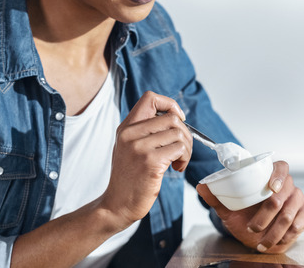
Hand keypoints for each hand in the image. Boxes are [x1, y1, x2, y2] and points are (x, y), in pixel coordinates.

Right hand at [100, 91, 192, 229]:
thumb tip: (174, 117)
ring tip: (178, 161)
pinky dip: (184, 159)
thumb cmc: (128, 178)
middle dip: (185, 134)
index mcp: (126, 127)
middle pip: (171, 118)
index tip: (177, 120)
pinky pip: (179, 150)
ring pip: (179, 134)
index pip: (150, 97)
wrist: (117, 205)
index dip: (170, 104)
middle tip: (181, 150)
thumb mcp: (128, 147)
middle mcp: (130, 134)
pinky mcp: (150, 162)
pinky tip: (176, 168)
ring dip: (186, 149)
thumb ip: (144, 130)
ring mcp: (140, 148)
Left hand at [197, 160, 303, 252]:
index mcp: (269, 176)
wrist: (256, 235)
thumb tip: (201, 186)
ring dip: (275, 230)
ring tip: (261, 242)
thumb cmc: (244, 217)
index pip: (281, 167)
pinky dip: (289, 234)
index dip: (278, 175)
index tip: (271, 188)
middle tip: (253, 227)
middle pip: (285, 192)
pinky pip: (302, 221)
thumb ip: (216, 197)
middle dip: (267, 214)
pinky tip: (278, 241)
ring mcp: (298, 198)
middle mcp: (287, 185)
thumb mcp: (228, 208)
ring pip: (291, 211)